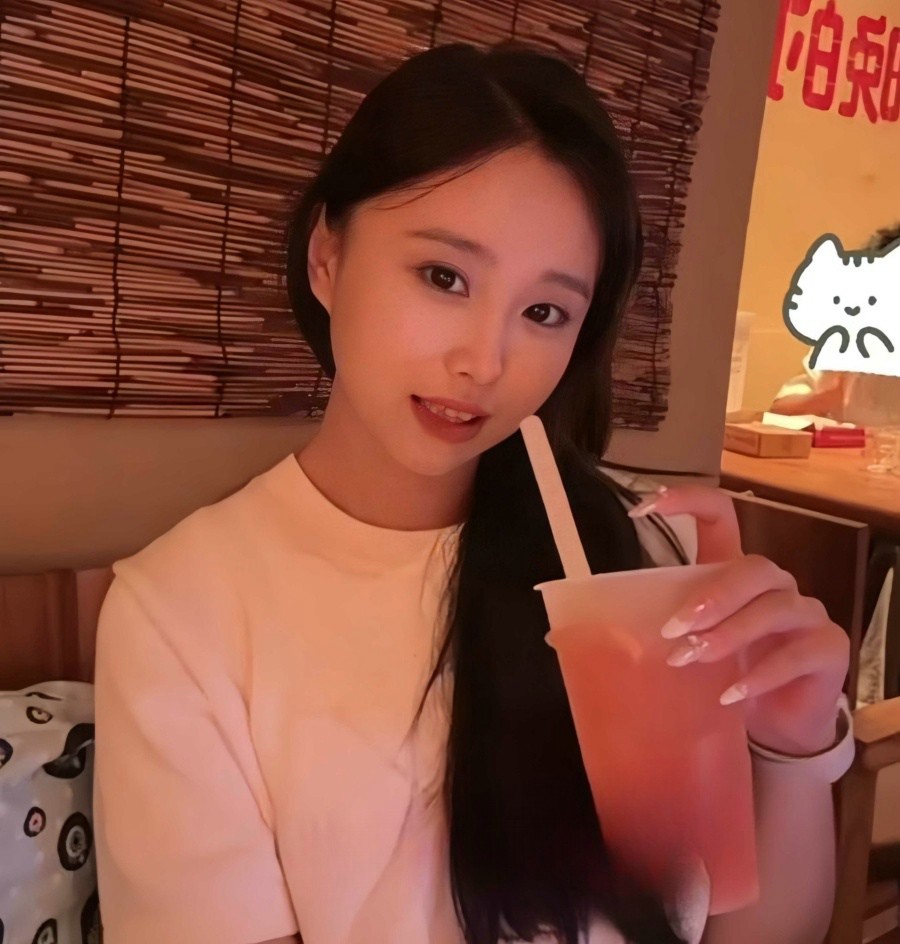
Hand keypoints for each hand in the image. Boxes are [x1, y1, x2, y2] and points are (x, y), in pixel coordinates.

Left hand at [629, 484, 849, 754]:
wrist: (776, 725)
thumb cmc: (725, 674)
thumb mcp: (682, 649)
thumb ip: (636, 634)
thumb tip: (555, 637)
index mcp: (731, 571)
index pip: (720, 514)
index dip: (687, 500)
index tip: (643, 506)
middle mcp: (772, 585)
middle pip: (750, 566)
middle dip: (709, 594)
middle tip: (673, 626)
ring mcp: (805, 614)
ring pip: (773, 606)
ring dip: (730, 632)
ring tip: (694, 659)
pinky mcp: (826, 651)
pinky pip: (799, 652)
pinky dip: (761, 673)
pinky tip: (730, 693)